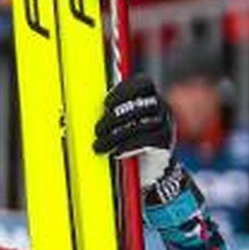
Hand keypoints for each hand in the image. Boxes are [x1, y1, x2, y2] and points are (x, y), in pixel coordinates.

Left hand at [93, 72, 174, 188]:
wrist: (148, 166)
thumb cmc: (127, 139)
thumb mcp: (118, 121)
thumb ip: (109, 109)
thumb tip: (82, 102)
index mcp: (149, 97)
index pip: (144, 83)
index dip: (124, 90)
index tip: (106, 103)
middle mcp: (161, 108)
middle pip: (139, 105)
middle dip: (114, 118)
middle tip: (97, 131)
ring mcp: (166, 124)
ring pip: (142, 124)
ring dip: (116, 136)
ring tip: (99, 147)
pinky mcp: (166, 142)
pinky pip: (149, 140)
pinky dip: (129, 146)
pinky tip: (116, 152)